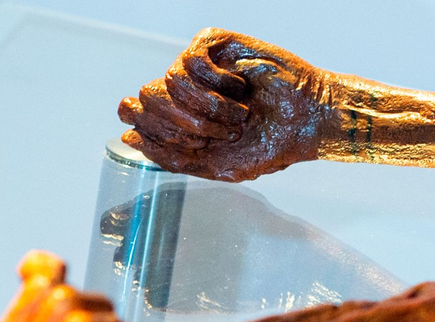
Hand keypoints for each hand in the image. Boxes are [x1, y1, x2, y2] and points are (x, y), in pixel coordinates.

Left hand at [119, 28, 329, 181]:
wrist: (306, 121)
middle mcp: (184, 89)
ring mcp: (198, 65)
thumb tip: (128, 138)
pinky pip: (191, 61)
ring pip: (169, 82)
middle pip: (147, 99)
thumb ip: (173, 158)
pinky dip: (218, 83)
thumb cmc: (270, 143)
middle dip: (187, 125)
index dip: (162, 135)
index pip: (137, 118)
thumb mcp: (218, 166)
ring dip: (210, 108)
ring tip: (238, 114)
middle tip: (222, 132)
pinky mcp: (214, 43)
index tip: (199, 143)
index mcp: (180, 117)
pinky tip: (239, 88)